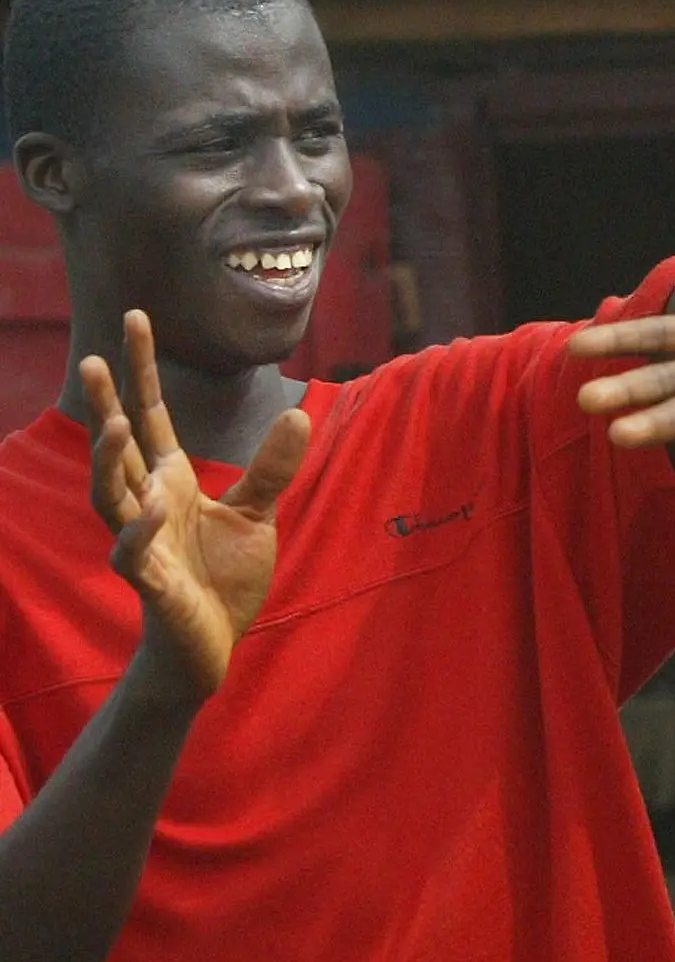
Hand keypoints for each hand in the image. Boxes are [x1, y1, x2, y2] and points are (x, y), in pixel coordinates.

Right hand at [82, 313, 308, 700]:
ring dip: (106, 459)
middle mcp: (147, 503)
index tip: (136, 317)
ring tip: (112, 421)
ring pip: (108, 493)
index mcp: (170, 480)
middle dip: (104, 404)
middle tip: (89, 358)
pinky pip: (132, 550)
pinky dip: (139, 528)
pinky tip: (152, 503)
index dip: (140, 370)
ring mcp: (141, 541)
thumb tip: (297, 414)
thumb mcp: (257, 514)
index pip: (151, 415)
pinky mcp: (148, 579)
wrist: (210, 644)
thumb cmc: (223, 577)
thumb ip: (271, 467)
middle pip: (117, 446)